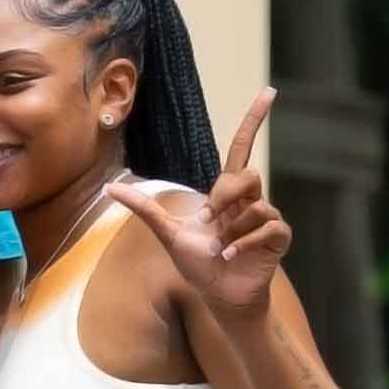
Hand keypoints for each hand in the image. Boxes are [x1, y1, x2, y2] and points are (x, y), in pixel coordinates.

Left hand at [117, 93, 289, 317]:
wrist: (217, 296)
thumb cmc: (197, 264)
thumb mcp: (166, 232)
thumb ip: (144, 208)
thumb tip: (109, 187)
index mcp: (226, 193)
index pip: (241, 148)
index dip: (254, 120)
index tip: (269, 93)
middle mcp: (249, 200)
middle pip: (245, 173)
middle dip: (223, 195)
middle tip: (207, 220)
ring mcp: (267, 217)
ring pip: (255, 205)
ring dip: (229, 230)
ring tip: (219, 250)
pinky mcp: (279, 237)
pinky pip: (267, 227)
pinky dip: (243, 244)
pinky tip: (230, 257)